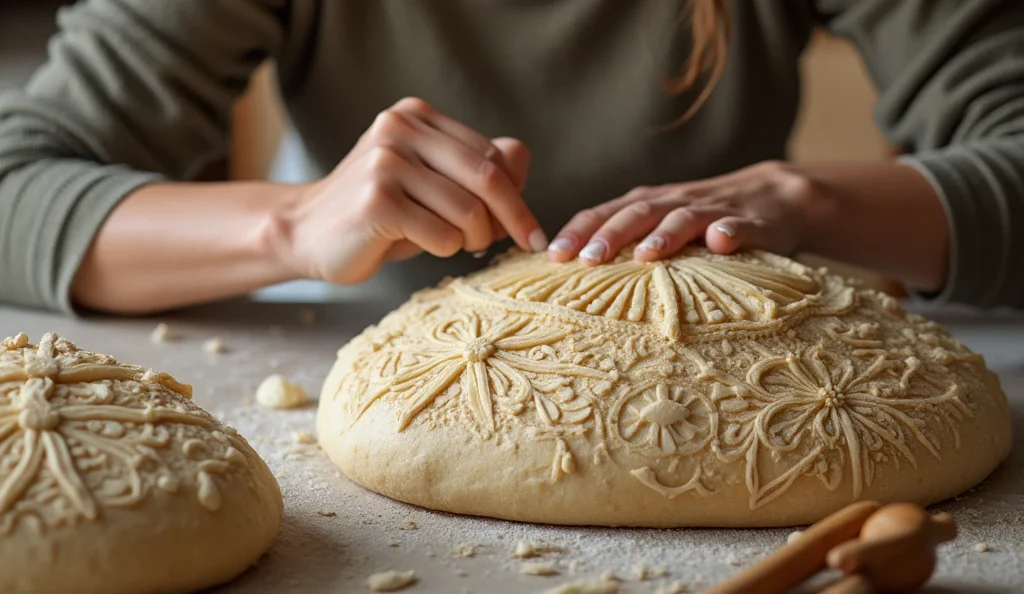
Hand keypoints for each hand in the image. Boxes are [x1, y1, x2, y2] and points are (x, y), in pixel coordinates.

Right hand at [269, 97, 547, 284]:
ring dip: (475, 239)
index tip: (530, 229)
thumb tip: (522, 159)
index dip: (518, 195)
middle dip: (514, 217)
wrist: (306, 234)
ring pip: (468, 210)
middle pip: (487, 176)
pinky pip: (442, 235)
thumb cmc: (379, 214)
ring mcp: (385, 162)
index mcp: (415, 116)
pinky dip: (445, 250)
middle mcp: (399, 129)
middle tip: (526, 244)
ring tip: (457, 245)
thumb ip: (474, 168)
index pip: (492, 154)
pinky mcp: (376, 201)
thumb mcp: (431, 185)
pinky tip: (418, 245)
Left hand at [547, 161, 815, 264]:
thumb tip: (574, 265)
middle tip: (587, 259)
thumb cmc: (705, 217)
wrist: (776, 195)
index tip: (552, 254)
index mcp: (650, 204)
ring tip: (645, 254)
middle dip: (611, 234)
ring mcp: (715, 211)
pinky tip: (722, 242)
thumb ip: (626, 237)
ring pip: (685, 218)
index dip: (579, 230)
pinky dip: (730, 233)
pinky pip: (741, 226)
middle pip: (639, 212)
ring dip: (665, 234)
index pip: (607, 212)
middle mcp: (676, 202)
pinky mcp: (753, 223)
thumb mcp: (661, 222)